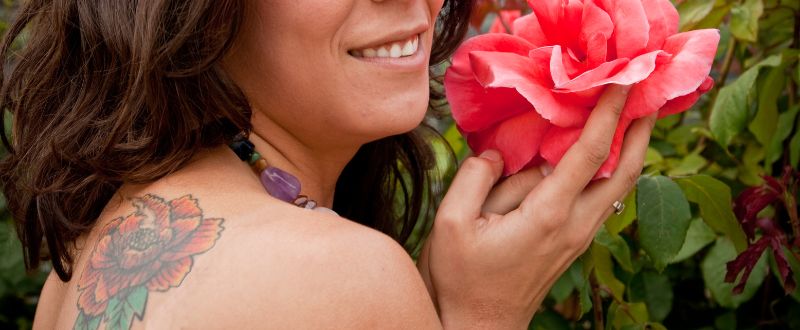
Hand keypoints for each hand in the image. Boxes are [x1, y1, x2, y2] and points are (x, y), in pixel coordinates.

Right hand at [418, 85, 656, 328]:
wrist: (479, 328)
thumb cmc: (462, 279)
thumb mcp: (452, 223)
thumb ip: (476, 177)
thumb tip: (500, 154)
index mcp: (548, 214)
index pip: (590, 153)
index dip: (610, 113)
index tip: (623, 79)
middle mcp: (575, 225)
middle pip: (625, 171)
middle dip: (641, 130)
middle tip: (648, 93)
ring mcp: (578, 237)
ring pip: (619, 186)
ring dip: (631, 149)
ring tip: (632, 115)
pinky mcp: (572, 243)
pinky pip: (602, 198)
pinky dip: (611, 169)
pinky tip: (601, 154)